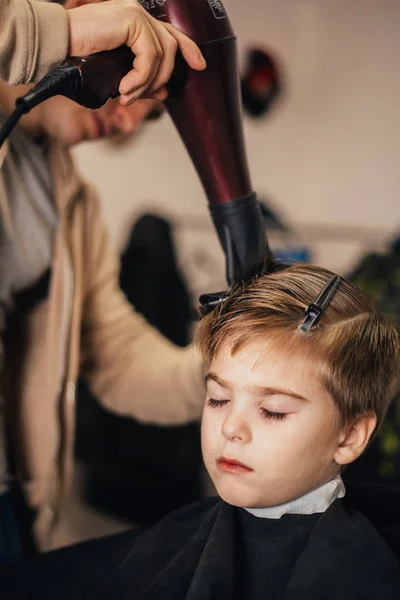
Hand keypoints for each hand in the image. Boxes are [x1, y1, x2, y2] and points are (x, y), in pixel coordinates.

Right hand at [67, 0, 205, 104]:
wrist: (56, 44)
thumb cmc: (79, 56)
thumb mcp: (117, 71)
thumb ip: (141, 78)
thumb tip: (164, 92)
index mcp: (135, 21)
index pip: (171, 33)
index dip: (189, 49)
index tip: (200, 65)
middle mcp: (138, 13)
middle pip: (171, 48)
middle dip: (163, 78)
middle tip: (142, 97)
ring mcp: (135, 13)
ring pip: (162, 55)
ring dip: (147, 83)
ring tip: (127, 95)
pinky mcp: (130, 19)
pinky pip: (149, 56)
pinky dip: (140, 77)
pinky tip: (124, 87)